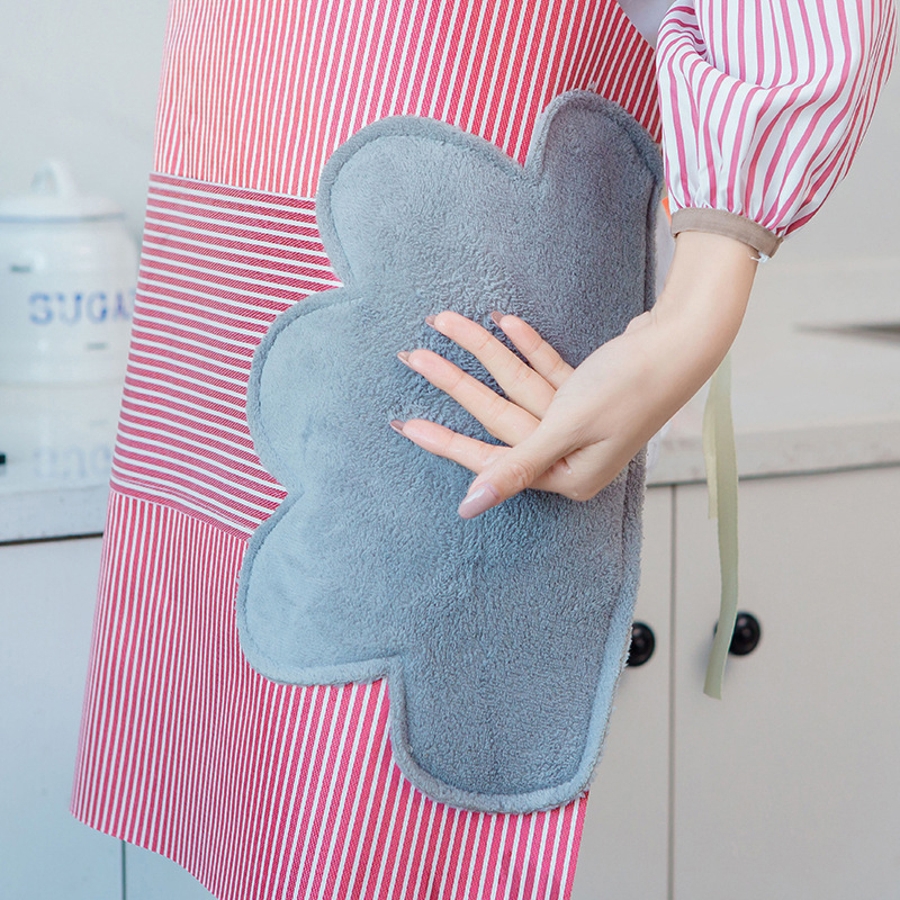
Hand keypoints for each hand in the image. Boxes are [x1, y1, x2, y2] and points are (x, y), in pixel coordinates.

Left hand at [392, 231, 757, 516]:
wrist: (684, 343)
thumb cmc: (630, 388)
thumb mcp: (566, 430)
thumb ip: (515, 467)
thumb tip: (469, 507)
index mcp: (566, 475)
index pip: (492, 461)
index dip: (446, 442)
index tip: (405, 424)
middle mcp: (570, 455)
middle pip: (499, 418)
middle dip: (455, 384)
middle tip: (413, 356)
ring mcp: (579, 425)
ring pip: (518, 388)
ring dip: (485, 354)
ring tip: (445, 322)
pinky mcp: (588, 395)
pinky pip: (547, 373)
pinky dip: (528, 349)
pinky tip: (502, 322)